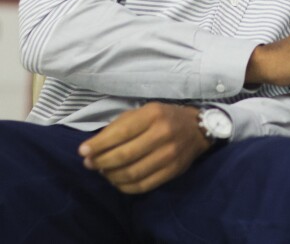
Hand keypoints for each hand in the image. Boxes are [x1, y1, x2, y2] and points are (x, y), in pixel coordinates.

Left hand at [78, 102, 210, 193]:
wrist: (198, 129)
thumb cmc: (164, 117)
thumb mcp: (143, 111)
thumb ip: (119, 126)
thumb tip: (92, 148)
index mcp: (153, 115)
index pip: (120, 133)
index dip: (98, 145)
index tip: (82, 151)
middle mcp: (163, 134)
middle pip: (123, 156)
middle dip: (101, 162)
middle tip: (90, 164)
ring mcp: (169, 155)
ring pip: (131, 173)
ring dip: (111, 176)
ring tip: (104, 171)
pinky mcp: (173, 171)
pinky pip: (142, 186)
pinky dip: (124, 187)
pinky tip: (118, 181)